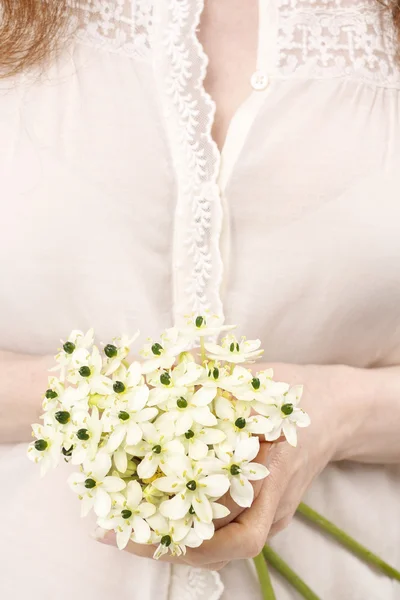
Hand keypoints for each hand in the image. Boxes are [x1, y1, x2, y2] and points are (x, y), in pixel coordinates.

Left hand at [98, 363, 355, 569]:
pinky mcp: (271, 515)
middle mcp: (275, 497)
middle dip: (170, 540)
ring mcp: (275, 512)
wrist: (338, 412)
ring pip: (228, 547)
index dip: (181, 501)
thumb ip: (206, 373)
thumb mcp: (257, 377)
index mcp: (273, 460)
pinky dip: (195, 535)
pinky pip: (232, 536)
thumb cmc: (297, 391)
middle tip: (119, 531)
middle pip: (225, 541)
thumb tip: (152, 365)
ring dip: (179, 545)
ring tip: (129, 533)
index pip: (224, 496)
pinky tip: (161, 520)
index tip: (137, 498)